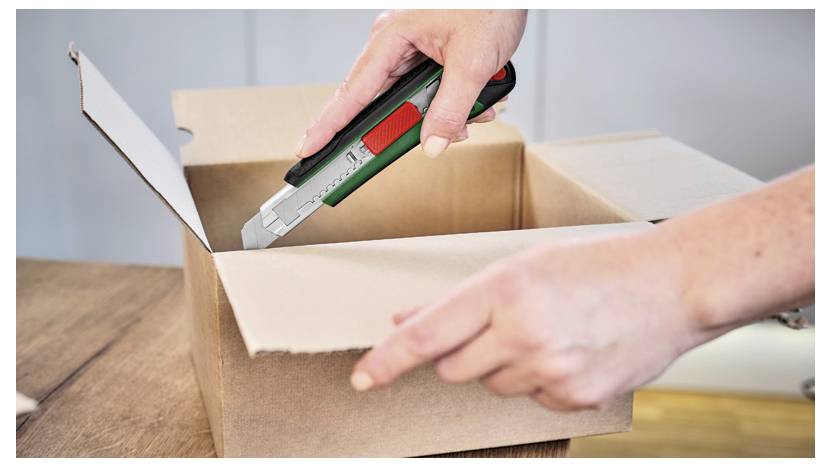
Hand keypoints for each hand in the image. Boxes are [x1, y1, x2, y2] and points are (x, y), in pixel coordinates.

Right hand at [296, 9, 527, 158]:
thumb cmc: (490, 2)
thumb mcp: (473, 61)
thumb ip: (451, 108)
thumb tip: (431, 144)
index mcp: (392, 36)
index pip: (353, 91)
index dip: (329, 124)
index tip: (308, 147)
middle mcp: (395, 43)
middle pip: (384, 102)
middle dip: (412, 126)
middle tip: (422, 144)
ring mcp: (413, 49)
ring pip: (414, 100)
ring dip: (444, 114)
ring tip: (475, 111)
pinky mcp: (431, 54)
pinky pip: (433, 90)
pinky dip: (455, 103)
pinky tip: (480, 101)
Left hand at [349, 229, 717, 410]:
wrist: (673, 286)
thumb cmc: (599, 265)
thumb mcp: (524, 266)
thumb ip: (459, 300)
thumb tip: (406, 318)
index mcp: (505, 288)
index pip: (427, 335)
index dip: (387, 359)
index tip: (363, 378)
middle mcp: (523, 333)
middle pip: (453, 367)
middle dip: (464, 351)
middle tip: (503, 325)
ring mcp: (551, 371)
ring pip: (492, 385)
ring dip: (504, 365)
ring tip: (548, 332)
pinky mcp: (574, 397)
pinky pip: (531, 400)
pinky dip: (539, 382)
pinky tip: (568, 351)